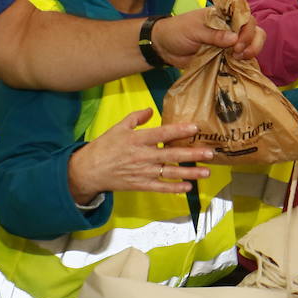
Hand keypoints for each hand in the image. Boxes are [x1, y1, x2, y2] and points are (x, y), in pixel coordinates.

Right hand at [67, 108, 213, 204]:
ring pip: (170, 172)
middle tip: (210, 153)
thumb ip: (136, 118)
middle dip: (192, 154)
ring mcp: (142, 172)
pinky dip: (174, 187)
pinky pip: (160, 187)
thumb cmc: (104, 147)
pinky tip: (188, 186)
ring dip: (190, 172)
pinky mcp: (140, 185)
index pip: (162, 134)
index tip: (195, 128)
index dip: (179, 130)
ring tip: (206, 172)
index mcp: (137, 140)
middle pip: (171, 155)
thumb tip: (151, 110)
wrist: (88, 171)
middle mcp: (142, 156)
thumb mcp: (118, 128)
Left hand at [150, 9, 260, 66]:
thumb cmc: (177, 32)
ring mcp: (230, 42)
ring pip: (252, 44)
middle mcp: (230, 27)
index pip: (245, 17)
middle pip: (254, 30)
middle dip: (253, 42)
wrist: (164, 48)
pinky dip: (244, 62)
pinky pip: (242, 58)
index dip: (247, 29)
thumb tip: (235, 38)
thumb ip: (214, 34)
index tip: (237, 44)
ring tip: (238, 59)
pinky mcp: (226, 55)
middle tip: (239, 53)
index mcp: (223, 15)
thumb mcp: (194, 30)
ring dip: (251, 52)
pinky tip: (238, 65)